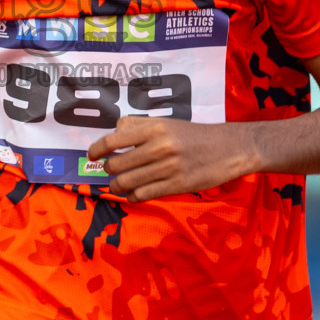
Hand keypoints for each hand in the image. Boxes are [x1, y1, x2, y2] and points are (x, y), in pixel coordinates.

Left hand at [87, 117, 260, 201]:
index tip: (92, 155)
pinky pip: (143, 195)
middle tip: (111, 171)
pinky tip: (133, 193)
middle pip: (116, 164)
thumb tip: (114, 133)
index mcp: (154, 128)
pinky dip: (132, 196)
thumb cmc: (194, 135)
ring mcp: (168, 168)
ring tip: (118, 185)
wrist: (228, 149)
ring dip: (117, 186)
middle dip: (108, 170)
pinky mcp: (176, 186)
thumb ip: (139, 126)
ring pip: (127, 182)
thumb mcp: (167, 122)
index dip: (97, 149)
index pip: (113, 139)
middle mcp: (159, 146)